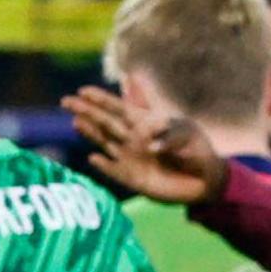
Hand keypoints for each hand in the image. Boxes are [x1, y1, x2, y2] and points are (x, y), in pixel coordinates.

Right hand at [60, 86, 229, 205]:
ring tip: (76, 123)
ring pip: (105, 142)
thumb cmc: (197, 150)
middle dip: (86, 111)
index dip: (102, 99)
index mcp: (144, 122)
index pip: (119, 108)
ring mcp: (130, 158)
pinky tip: (94, 158)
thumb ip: (171, 135)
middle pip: (105, 122)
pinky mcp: (132, 178)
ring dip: (91, 133)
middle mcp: (132, 138)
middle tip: (66, 101)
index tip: (84, 91)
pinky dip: (105, 165)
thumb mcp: (189, 136)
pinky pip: (114, 171)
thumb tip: (149, 144)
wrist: (204, 180)